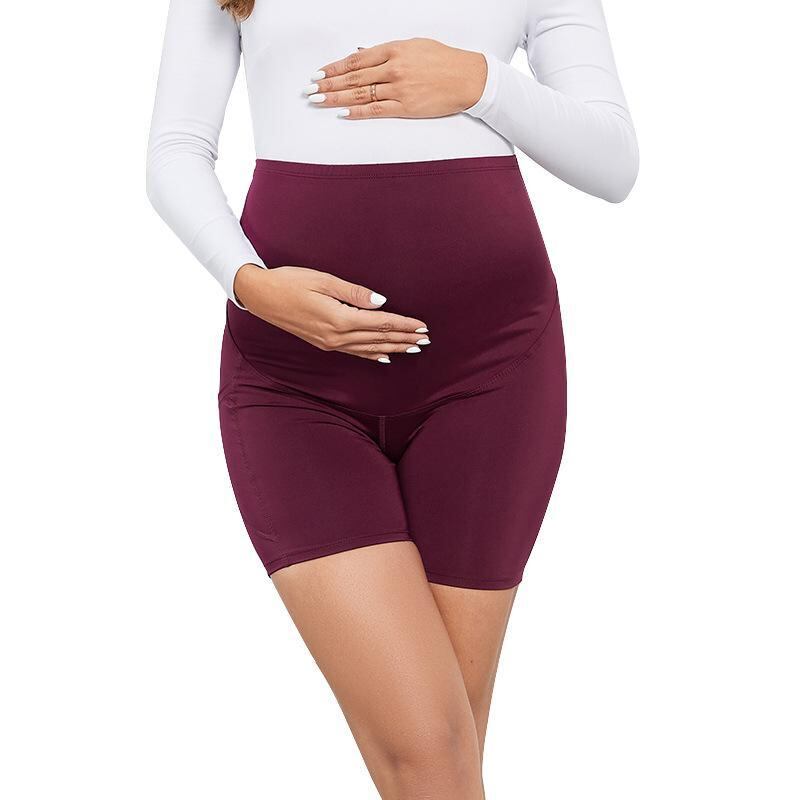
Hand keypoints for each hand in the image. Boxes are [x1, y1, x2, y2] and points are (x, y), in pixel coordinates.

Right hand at [233, 264, 430, 363]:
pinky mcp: (323, 344)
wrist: (260, 296)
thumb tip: (381, 302)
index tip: (423, 326)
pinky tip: (384, 358)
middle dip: (404, 339)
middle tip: (426, 339)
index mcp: (339, 319)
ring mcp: (330, 343)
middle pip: (378, 338)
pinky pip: (354, 353)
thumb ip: (354, 293)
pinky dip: (372, 355)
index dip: (404, 325)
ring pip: (369, 348)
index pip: (380, 323)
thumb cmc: (290, 281)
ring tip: (413, 348)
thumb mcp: (323, 280)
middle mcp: (336, 336)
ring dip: (393, 348)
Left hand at [304, 38, 486, 119]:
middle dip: (328, 84)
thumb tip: (363, 53)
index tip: (319, 73)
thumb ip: (387, 51)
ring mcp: (399, 89)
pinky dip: (358, 112)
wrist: (468, 78)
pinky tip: (343, 114)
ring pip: (360, 94)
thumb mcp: (414, 46)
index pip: (356, 60)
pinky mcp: (406, 107)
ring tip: (318, 102)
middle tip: (309, 90)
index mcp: (394, 50)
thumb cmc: (444, 60)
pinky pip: (377, 110)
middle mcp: (393, 68)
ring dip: (336, 99)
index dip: (334, 67)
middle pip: (353, 77)